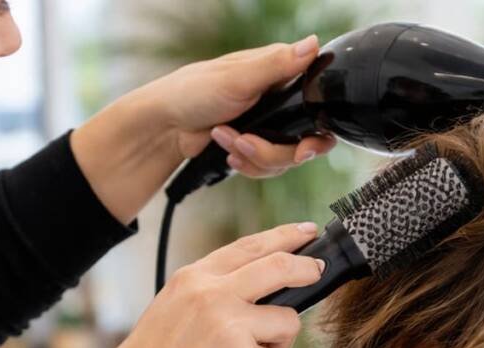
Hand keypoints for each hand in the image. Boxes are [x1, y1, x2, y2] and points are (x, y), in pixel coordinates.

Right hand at [78, 222, 324, 347]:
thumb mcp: (174, 309)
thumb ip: (212, 293)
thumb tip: (261, 290)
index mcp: (193, 279)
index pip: (248, 247)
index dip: (284, 237)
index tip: (305, 233)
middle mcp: (212, 294)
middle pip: (280, 268)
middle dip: (307, 268)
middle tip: (317, 271)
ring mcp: (231, 325)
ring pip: (286, 322)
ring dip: (276, 345)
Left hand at [146, 36, 336, 176]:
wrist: (166, 127)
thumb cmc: (193, 92)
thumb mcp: (238, 77)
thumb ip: (278, 65)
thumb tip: (313, 44)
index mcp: (278, 73)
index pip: (317, 103)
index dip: (316, 132)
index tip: (302, 148)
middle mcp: (278, 100)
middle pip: (304, 142)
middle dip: (274, 152)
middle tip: (249, 145)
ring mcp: (268, 126)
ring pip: (284, 160)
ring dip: (254, 156)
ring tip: (227, 140)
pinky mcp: (255, 146)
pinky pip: (266, 168)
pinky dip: (248, 164)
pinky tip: (229, 152)